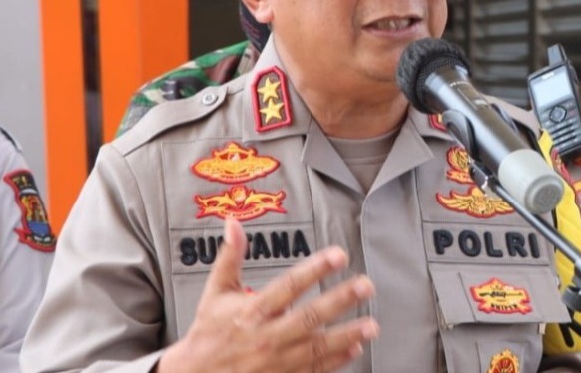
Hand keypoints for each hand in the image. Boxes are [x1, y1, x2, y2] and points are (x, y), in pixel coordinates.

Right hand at [158, 218, 377, 372]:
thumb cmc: (208, 331)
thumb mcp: (216, 291)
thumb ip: (230, 256)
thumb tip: (233, 222)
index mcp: (253, 311)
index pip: (289, 286)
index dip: (315, 269)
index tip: (339, 255)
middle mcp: (267, 337)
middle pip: (309, 317)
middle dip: (340, 301)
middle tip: (366, 286)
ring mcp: (276, 363)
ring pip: (317, 349)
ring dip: (347, 336)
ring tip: (372, 325)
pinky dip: (335, 362)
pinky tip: (355, 350)